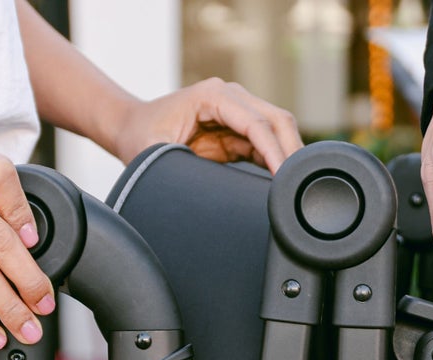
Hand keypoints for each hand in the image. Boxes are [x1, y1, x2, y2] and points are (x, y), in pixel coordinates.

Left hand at [110, 79, 302, 172]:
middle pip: (278, 121)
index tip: (285, 181)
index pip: (257, 123)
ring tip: (295, 189)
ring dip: (289, 157)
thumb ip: (185, 167)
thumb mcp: (156, 155)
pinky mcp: (239, 131)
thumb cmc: (139, 138)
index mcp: (212, 96)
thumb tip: (216, 190)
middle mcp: (230, 97)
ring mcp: (238, 112)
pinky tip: (282, 184)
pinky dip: (278, 163)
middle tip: (299, 188)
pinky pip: (268, 145)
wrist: (132, 128)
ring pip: (279, 131)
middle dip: (292, 153)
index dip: (276, 153)